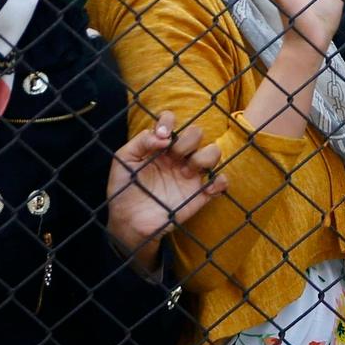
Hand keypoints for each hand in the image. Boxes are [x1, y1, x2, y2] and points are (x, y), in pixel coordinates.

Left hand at [105, 111, 229, 276]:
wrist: (128, 223)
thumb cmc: (123, 190)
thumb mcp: (123, 161)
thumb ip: (140, 142)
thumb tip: (164, 137)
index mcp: (160, 147)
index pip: (170, 122)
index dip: (169, 121)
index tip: (163, 135)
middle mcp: (177, 156)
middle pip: (196, 132)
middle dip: (186, 142)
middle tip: (172, 157)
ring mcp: (190, 174)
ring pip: (213, 152)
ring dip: (204, 157)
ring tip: (186, 173)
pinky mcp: (198, 193)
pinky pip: (221, 182)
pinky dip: (220, 182)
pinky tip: (207, 189)